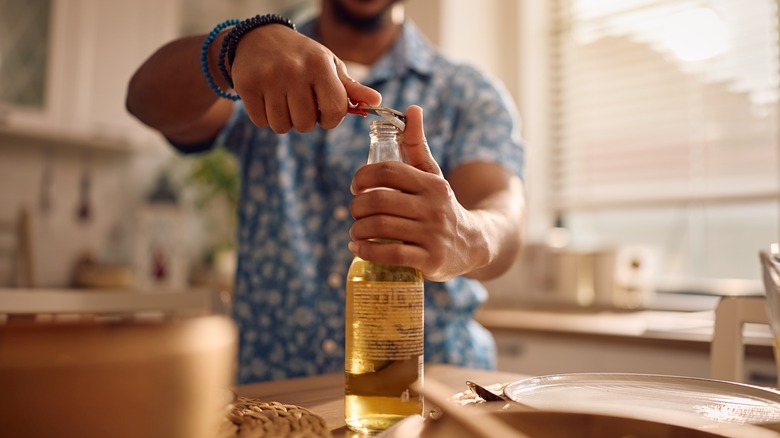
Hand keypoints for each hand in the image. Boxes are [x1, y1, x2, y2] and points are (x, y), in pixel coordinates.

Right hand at [230, 25, 380, 132]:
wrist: (258, 38)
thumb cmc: (302, 57)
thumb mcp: (328, 66)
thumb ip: (350, 88)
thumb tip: (377, 102)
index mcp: (320, 65)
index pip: (335, 111)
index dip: (332, 118)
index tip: (325, 111)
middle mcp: (294, 70)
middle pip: (306, 124)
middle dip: (305, 120)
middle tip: (300, 102)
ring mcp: (268, 78)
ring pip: (283, 126)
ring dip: (285, 120)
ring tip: (284, 100)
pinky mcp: (246, 85)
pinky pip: (262, 122)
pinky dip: (266, 117)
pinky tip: (267, 99)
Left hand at [348, 105, 486, 281]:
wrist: (473, 244)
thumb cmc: (442, 205)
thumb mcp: (433, 174)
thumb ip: (418, 144)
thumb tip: (412, 109)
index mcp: (431, 184)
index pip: (388, 171)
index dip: (363, 177)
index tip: (355, 187)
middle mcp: (434, 208)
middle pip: (379, 201)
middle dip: (357, 207)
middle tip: (354, 212)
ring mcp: (433, 235)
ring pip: (381, 228)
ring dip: (358, 230)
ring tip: (355, 232)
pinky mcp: (430, 261)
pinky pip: (391, 255)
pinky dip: (368, 252)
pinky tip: (359, 249)